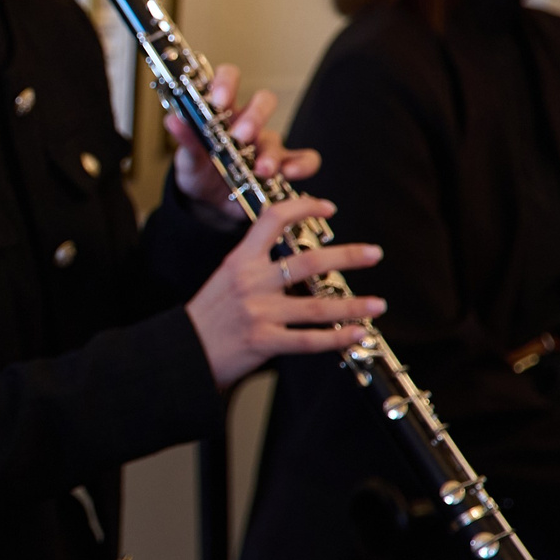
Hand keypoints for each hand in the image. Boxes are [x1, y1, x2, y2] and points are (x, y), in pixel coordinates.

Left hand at [167, 63, 320, 224]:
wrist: (206, 203)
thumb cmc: (199, 170)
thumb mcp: (187, 157)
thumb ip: (185, 139)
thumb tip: (172, 120)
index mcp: (222, 111)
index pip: (229, 79)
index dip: (226, 83)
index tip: (218, 100)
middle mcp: (248, 123)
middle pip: (263, 101)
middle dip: (254, 117)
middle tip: (240, 136)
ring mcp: (266, 144)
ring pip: (278, 135)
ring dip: (270, 153)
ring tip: (260, 170)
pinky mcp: (280, 167)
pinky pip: (303, 159)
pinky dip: (301, 165)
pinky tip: (288, 174)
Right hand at [182, 194, 385, 388]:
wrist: (181, 352)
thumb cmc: (206, 317)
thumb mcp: (225, 279)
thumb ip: (257, 267)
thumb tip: (300, 261)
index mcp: (239, 260)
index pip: (272, 220)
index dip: (303, 208)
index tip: (328, 207)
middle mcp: (251, 282)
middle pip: (308, 262)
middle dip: (348, 256)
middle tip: (373, 253)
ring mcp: (258, 312)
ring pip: (317, 305)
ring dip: (353, 305)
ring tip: (378, 304)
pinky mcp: (263, 341)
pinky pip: (309, 340)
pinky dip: (338, 337)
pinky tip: (357, 334)